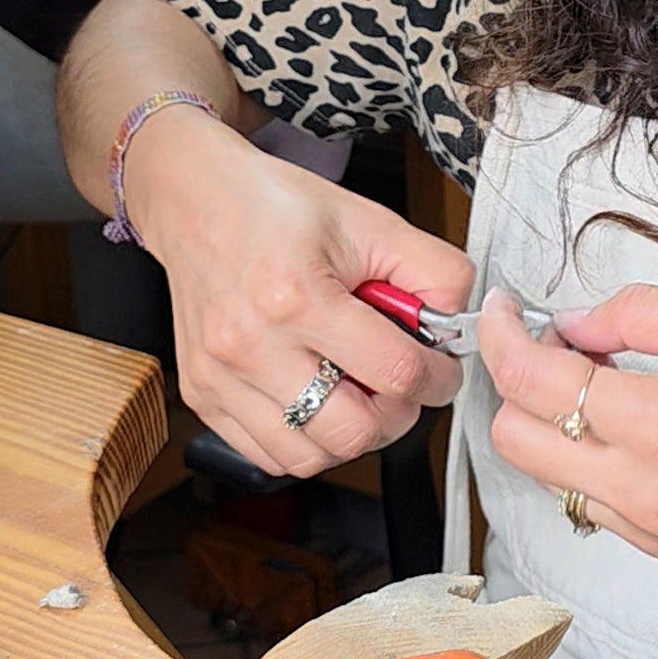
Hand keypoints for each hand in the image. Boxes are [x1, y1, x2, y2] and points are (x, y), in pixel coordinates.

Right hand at [123, 106, 473, 476]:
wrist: (197, 201)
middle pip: (353, 431)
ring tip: (357, 392)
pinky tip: (317, 400)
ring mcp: (219, 376)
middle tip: (400, 385)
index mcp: (295, 295)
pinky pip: (269, 455)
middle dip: (396, 416)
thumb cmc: (279, 208)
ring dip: (351, 435)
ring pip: (310, 457)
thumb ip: (433, 271)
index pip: (395, 372)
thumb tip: (461, 325)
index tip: (440, 367)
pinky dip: (306, 441)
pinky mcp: (202, 394)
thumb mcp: (371, 220)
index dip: (438, 377)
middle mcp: (249, 344)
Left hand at [476, 283, 657, 593]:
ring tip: (598, 379)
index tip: (503, 309)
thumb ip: (644, 316)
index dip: (501, 336)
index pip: (531, 381)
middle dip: (513, 382)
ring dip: (545, 423)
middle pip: (513, 439)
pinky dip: (583, 457)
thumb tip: (576, 322)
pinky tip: (627, 423)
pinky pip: (589, 500)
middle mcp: (639, 490)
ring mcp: (646, 530)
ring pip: (545, 476)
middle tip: (550, 341)